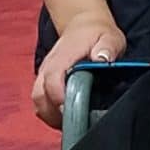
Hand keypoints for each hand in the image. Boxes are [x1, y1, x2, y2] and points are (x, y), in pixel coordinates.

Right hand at [32, 11, 127, 127]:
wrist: (83, 26)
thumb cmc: (97, 35)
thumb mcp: (110, 37)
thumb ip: (107, 47)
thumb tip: (102, 59)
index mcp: (63, 57)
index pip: (52, 79)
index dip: (59, 97)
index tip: (72, 109)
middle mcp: (48, 67)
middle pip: (40, 95)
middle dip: (54, 113)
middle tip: (75, 122)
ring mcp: (44, 75)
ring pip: (38, 102)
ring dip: (51, 116)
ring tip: (72, 123)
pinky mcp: (44, 83)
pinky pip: (41, 103)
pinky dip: (50, 114)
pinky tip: (66, 117)